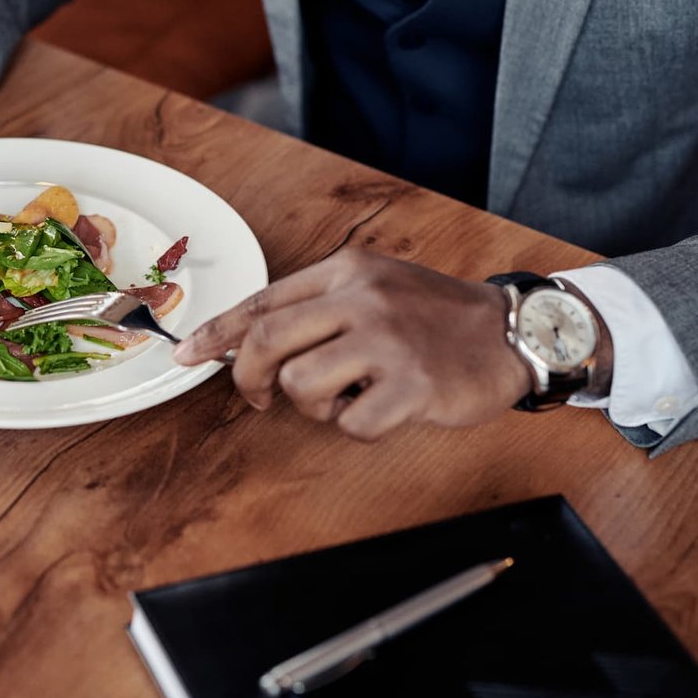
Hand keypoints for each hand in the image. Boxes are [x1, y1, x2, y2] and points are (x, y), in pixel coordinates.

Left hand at [173, 249, 532, 440]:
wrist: (511, 332)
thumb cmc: (434, 317)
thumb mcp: (373, 287)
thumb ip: (316, 306)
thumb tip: (243, 339)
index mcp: (347, 270)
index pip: (263, 302)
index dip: (217, 333)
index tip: (186, 355)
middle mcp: (363, 299)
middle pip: (267, 342)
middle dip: (248, 378)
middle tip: (259, 396)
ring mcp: (388, 342)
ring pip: (302, 386)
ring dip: (313, 406)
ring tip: (345, 397)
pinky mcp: (413, 385)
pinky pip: (351, 423)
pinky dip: (355, 427)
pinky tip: (379, 409)